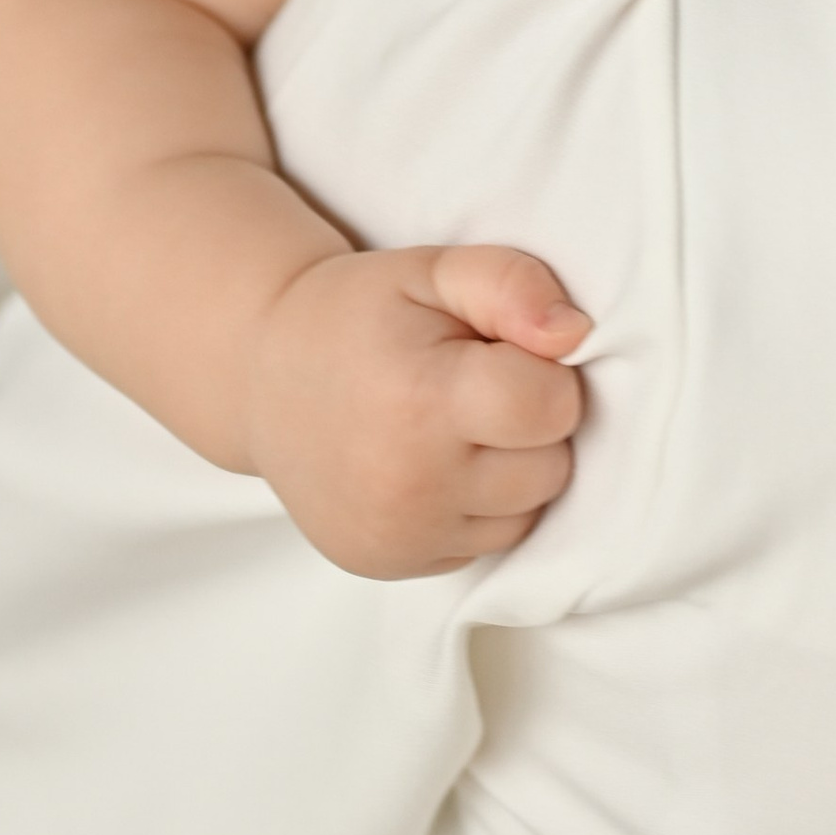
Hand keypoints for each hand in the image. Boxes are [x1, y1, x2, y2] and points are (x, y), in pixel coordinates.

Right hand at [245, 245, 587, 578]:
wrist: (261, 376)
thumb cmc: (358, 314)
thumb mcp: (432, 269)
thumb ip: (511, 285)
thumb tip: (574, 334)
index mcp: (423, 401)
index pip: (553, 407)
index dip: (543, 373)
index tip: (499, 353)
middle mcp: (410, 484)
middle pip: (549, 467)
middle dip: (530, 424)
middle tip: (471, 387)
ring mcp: (399, 534)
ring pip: (526, 513)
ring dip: (510, 470)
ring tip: (452, 425)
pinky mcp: (392, 565)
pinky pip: (486, 545)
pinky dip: (477, 507)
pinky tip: (432, 464)